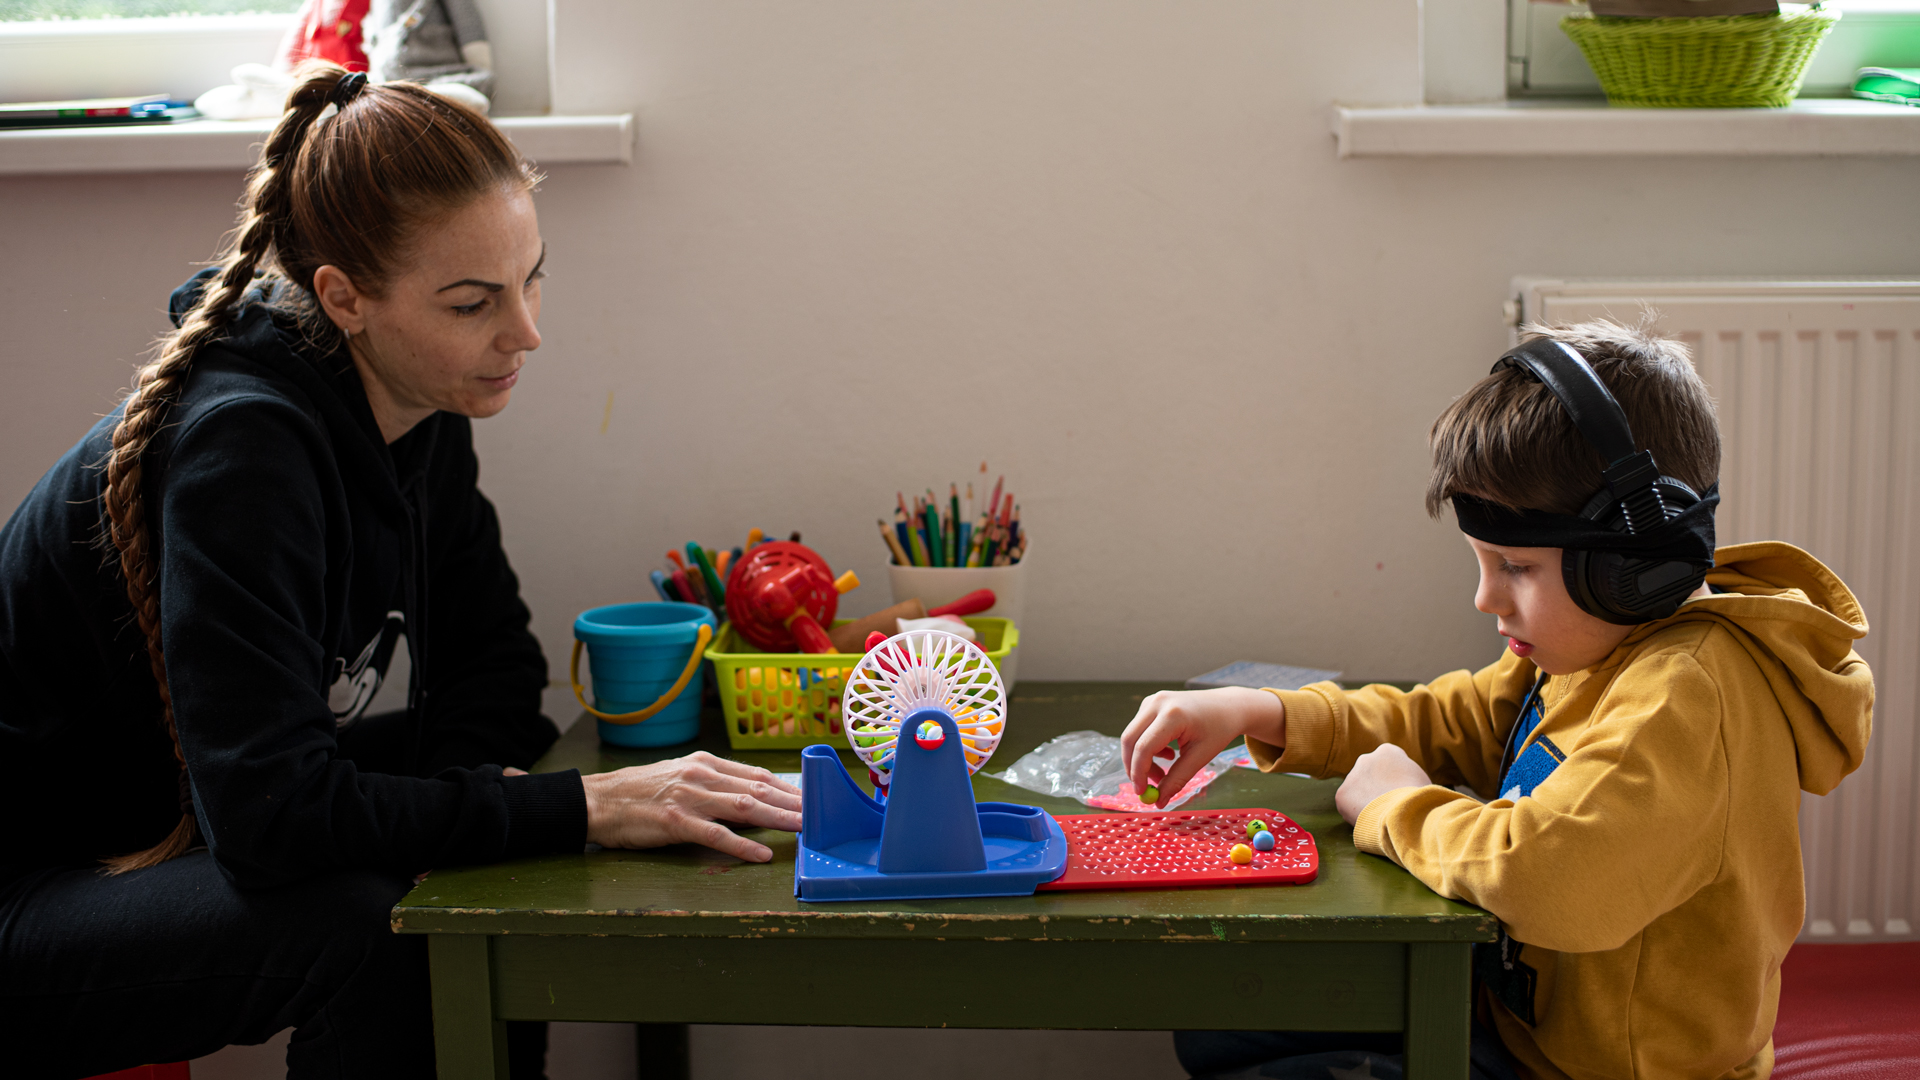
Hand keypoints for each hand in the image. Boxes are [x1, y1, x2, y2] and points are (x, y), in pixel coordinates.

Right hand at [581, 751, 802, 861]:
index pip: (757, 776)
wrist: (598, 800)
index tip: (812, 800)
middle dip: (794, 803)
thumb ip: (715, 787)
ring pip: (746, 807)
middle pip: (759, 790)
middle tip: (821, 815)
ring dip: (779, 819)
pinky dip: (742, 844)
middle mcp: (702, 776)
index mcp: (705, 764)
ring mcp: (690, 798)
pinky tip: (761, 854)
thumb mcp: (681, 778)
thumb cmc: (639, 793)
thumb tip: (753, 803)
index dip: (788, 789)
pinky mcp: (676, 822)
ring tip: (804, 829)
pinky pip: (716, 834)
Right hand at [1120, 687, 1284, 807]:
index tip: (1141, 792)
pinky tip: (1168, 751)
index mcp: (1173, 715)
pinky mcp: (1150, 703)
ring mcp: (1152, 700)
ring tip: (1166, 768)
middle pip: (1129, 739)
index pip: (1144, 747)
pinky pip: (1139, 730)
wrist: (1227, 706)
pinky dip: (1147, 747)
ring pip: (1132, 736)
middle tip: (1146, 787)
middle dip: (1134, 767)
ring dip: (1142, 759)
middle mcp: (1158, 703)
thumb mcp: (1200, 757)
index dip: (1139, 772)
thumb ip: (1177, 779)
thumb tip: (1159, 801)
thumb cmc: (1218, 730)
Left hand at [1334, 744, 1431, 824]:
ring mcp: (1352, 776)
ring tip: (1381, 816)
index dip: (1393, 780)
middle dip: (1376, 788)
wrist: (1404, 812)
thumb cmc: (1420, 798)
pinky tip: (1370, 821)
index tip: (1399, 792)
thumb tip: (1405, 784)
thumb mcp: (1422, 779)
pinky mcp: (1342, 794)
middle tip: (1387, 806)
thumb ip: (1408, 775)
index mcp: (1388, 752)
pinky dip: (1356, 815)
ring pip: (1358, 791)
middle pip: (1370, 775)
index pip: (1388, 763)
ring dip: (1365, 802)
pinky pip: (1348, 807)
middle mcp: (1366, 759)